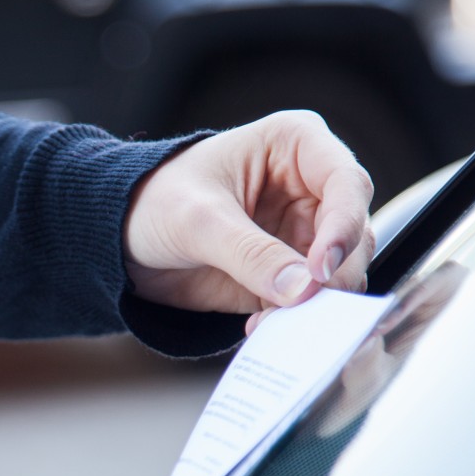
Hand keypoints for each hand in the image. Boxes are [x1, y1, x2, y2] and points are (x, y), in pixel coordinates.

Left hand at [124, 111, 374, 332]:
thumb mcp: (199, 221)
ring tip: (272, 321)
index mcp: (296, 146)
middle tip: (307, 306)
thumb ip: (251, 254)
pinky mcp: (288, 275)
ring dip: (314, 304)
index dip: (344, 227)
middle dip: (335, 275)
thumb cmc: (156, 200)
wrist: (120, 238)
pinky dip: (292, 320)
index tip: (322, 269)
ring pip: (339, 274)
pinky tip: (259, 329)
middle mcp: (310, 188)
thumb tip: (303, 290)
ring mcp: (302, 234)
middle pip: (354, 235)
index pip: (346, 184)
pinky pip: (307, 302)